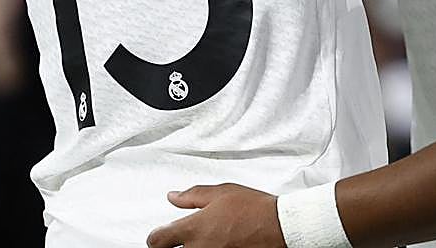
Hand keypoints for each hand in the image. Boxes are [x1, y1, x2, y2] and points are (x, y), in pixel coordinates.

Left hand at [147, 184, 284, 247]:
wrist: (279, 227)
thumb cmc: (254, 209)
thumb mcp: (221, 192)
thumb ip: (192, 196)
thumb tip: (173, 197)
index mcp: (193, 228)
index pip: (156, 240)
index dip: (157, 237)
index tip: (161, 235)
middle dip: (175, 245)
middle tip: (187, 238)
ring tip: (210, 238)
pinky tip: (220, 244)